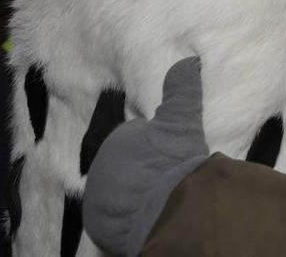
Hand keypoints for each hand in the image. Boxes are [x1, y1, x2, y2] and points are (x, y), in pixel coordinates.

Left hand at [84, 57, 209, 256]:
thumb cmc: (174, 159)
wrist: (168, 207)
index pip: (136, 143)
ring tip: (160, 201)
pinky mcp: (99, 227)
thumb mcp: (182, 119)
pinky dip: (129, 220)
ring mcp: (97, 199)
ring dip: (136, 197)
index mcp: (117, 141)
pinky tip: (149, 218)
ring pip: (120, 195)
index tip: (171, 159)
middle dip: (144, 173)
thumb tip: (188, 59)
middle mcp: (100, 168)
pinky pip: (115, 220)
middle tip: (168, 181)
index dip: (157, 151)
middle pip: (126, 170)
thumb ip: (182, 88)